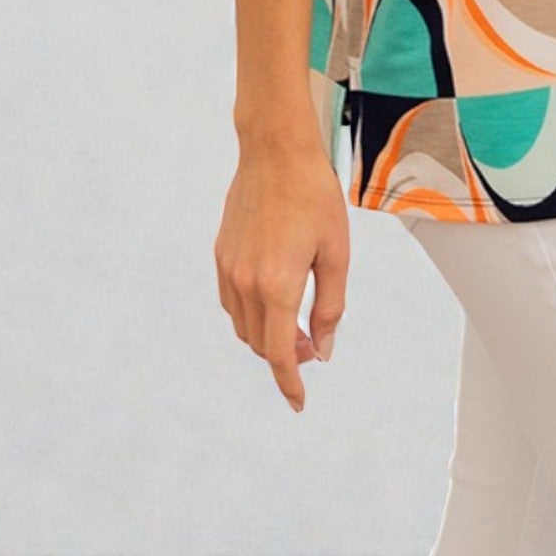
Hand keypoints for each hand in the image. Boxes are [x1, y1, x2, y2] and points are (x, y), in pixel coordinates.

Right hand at [215, 137, 349, 412]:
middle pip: (260, 344)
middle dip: (285, 355)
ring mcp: (228, 269)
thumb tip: (322, 349)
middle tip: (314, 343)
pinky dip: (252, 313)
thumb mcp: (335, 251)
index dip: (290, 383)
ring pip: (243, 326)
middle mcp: (245, 283)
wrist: (275, 152)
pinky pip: (232, 302)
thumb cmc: (314, 196)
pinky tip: (275, 296)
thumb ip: (330, 305)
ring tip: (297, 321)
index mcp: (277, 285)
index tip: (299, 403)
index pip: (279, 354)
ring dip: (267, 335)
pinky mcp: (220, 255)